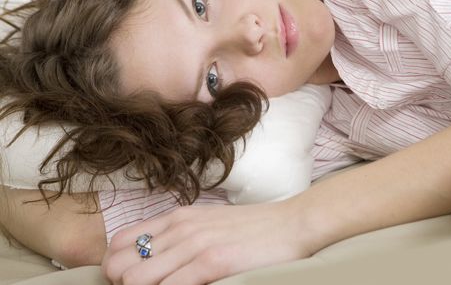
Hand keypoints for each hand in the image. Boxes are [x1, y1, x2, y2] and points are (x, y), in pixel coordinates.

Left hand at [101, 199, 310, 284]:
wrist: (289, 223)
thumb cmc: (250, 228)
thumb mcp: (207, 223)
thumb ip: (179, 237)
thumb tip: (154, 260)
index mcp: (176, 218)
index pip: (119, 242)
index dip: (116, 268)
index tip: (132, 283)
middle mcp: (179, 228)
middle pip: (119, 264)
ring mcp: (194, 244)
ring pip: (136, 279)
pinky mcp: (213, 262)